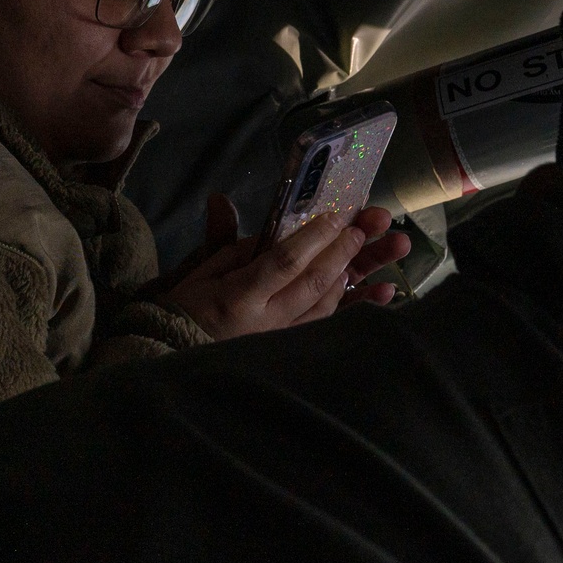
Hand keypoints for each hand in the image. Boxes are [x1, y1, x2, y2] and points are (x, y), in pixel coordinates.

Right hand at [163, 195, 410, 339]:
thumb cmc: (191, 308)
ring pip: (326, 305)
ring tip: (367, 248)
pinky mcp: (293, 350)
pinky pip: (331, 325)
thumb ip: (229, 241)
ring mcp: (282, 339)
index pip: (283, 263)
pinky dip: (358, 305)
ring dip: (351, 274)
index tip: (337, 216)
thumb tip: (234, 205)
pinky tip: (384, 291)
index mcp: (240, 296)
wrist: (179, 356)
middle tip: (364, 226)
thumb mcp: (203, 271)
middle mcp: (266, 321)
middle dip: (343, 251)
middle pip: (313, 283)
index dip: (314, 238)